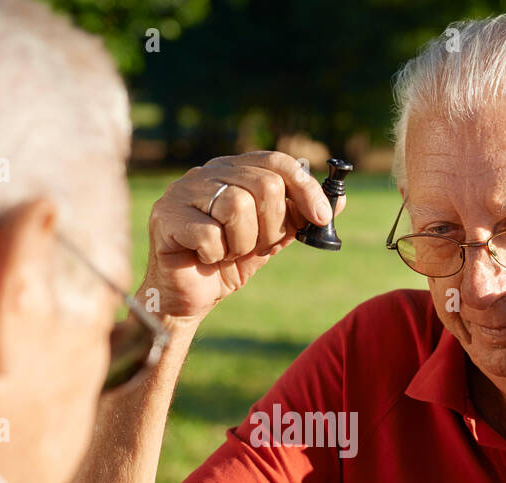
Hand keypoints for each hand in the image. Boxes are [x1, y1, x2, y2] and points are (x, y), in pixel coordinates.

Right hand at [140, 151, 342, 324]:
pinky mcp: (165, 217)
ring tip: (227, 252)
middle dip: (270, 226)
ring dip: (241, 243)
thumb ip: (299, 218)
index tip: (322, 217)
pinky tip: (205, 258)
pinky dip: (216, 255)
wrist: (189, 298)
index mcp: (234, 171)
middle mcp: (208, 173)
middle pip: (263, 184)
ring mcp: (182, 191)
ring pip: (236, 206)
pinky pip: (210, 234)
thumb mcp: (271, 239)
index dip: (305, 188)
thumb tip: (340, 200)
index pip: (277, 162)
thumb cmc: (227, 264)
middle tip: (256, 246)